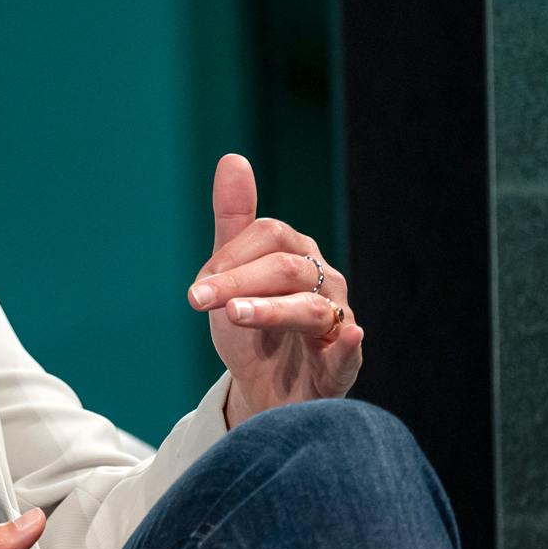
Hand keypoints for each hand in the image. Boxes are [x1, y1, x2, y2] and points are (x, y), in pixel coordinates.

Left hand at [188, 154, 363, 427]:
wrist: (264, 390)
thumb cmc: (251, 327)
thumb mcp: (232, 273)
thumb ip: (234, 219)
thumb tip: (232, 158)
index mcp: (296, 254)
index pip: (269, 237)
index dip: (231, 257)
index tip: (198, 287)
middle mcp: (322, 282)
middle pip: (285, 268)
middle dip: (238, 282)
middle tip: (198, 299)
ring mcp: (336, 321)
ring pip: (309, 308)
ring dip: (271, 310)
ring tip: (236, 314)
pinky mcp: (341, 364)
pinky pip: (349, 353)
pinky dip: (349, 346)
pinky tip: (348, 336)